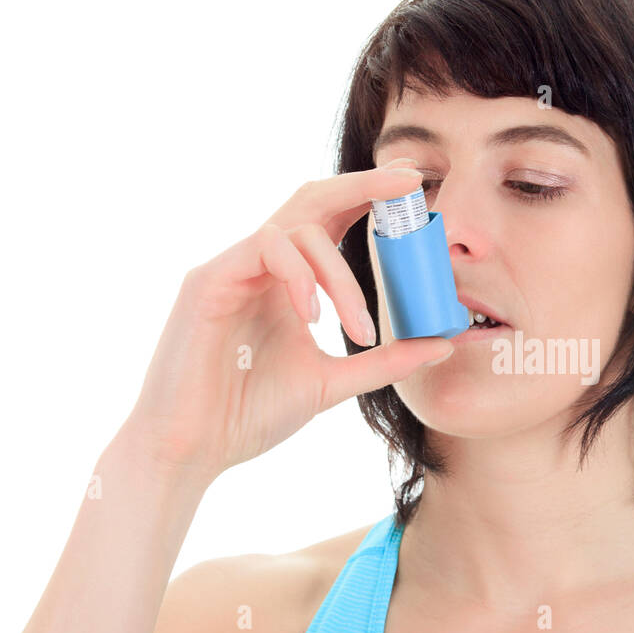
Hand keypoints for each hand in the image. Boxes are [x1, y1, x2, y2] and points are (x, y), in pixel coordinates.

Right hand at [120, 158, 451, 482]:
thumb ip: (383, 361)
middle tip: (410, 183)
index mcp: (288, 280)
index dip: (372, 196)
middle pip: (312, 198)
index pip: (332, 221)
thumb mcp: (331, 383)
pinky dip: (299, 277)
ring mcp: (232, 267)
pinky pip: (263, 248)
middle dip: (364, 184)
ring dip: (340, 276)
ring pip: (296, 229)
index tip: (418, 186)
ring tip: (359, 330)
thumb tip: (442, 343)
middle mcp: (260, 264)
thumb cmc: (248, 413)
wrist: (191, 449)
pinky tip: (312, 318)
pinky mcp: (209, 280)